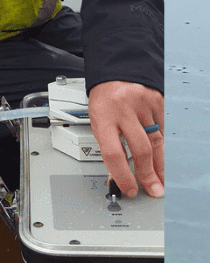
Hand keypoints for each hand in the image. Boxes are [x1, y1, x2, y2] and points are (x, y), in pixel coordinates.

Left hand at [87, 80, 163, 197]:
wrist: (115, 72)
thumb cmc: (104, 100)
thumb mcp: (98, 122)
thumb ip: (109, 146)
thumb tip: (119, 176)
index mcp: (103, 117)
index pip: (113, 154)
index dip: (123, 176)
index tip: (129, 189)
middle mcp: (124, 110)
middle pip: (141, 149)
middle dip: (149, 174)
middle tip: (154, 190)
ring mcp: (143, 105)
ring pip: (157, 141)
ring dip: (160, 165)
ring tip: (162, 180)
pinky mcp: (158, 102)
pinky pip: (164, 130)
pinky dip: (164, 145)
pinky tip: (163, 157)